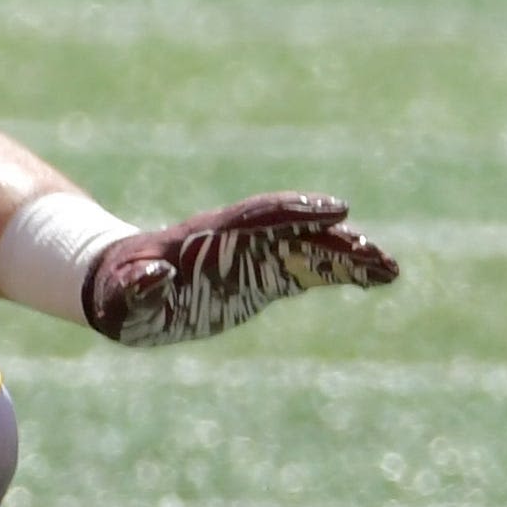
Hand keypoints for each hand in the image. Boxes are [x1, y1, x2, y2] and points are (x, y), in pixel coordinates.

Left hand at [84, 192, 399, 346]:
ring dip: (349, 257)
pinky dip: (342, 273)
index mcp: (208, 236)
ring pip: (311, 249)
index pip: (260, 216)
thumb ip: (138, 286)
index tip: (338, 211)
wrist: (123, 289)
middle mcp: (240, 240)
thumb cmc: (117, 292)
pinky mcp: (264, 277)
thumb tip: (154, 275)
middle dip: (336, 240)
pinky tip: (374, 279)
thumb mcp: (120, 295)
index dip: (298, 212)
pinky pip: (310, 271)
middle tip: (377, 254)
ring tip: (390, 269)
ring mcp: (255, 256)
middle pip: (297, 231)